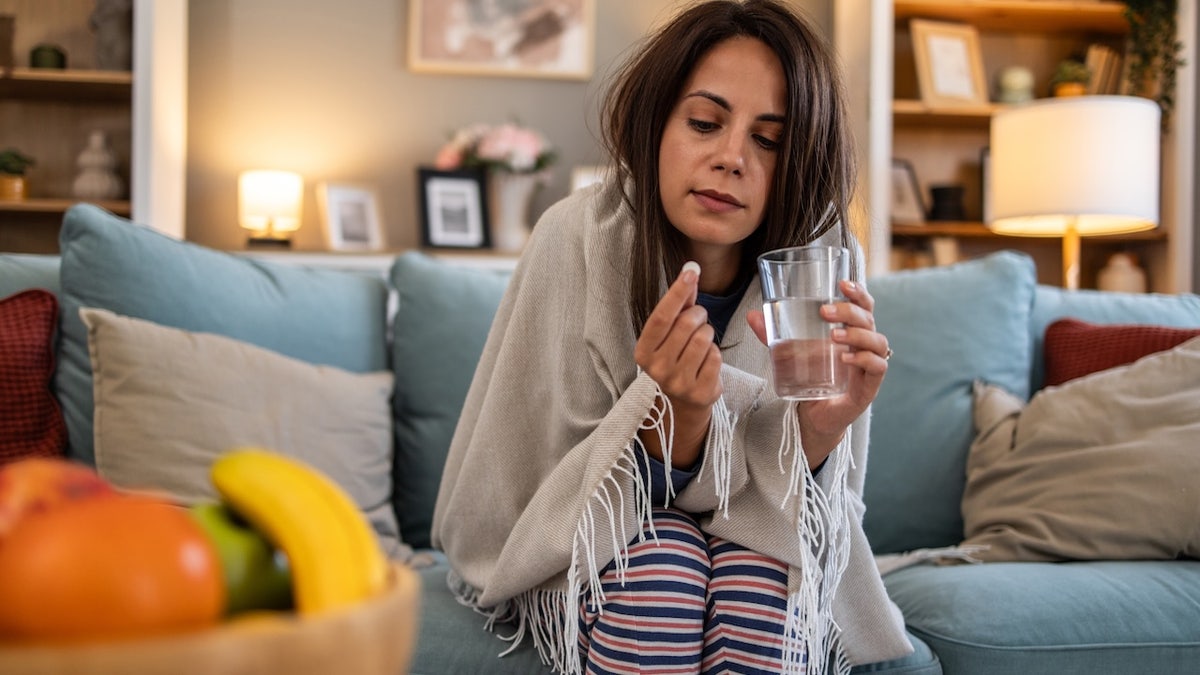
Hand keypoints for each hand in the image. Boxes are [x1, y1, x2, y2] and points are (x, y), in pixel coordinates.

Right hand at [634, 263, 722, 466]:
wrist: (680, 404)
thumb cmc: (674, 359)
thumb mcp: (669, 334)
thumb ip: (679, 304)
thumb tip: (690, 271)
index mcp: (643, 352)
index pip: (661, 317)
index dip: (677, 293)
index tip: (690, 273)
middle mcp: (657, 369)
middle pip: (687, 324)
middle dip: (698, 315)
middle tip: (697, 320)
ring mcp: (679, 383)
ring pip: (704, 338)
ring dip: (707, 334)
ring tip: (700, 342)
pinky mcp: (700, 392)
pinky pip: (716, 356)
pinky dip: (715, 352)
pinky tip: (706, 361)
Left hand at [747, 279, 890, 466]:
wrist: (814, 416)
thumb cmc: (810, 379)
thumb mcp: (790, 354)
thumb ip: (773, 336)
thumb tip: (752, 315)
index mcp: (851, 331)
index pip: (863, 306)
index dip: (858, 292)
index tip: (842, 284)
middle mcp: (865, 345)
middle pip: (868, 319)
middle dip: (849, 311)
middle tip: (825, 312)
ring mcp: (870, 365)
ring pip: (877, 341)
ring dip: (857, 334)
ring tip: (834, 336)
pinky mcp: (870, 386)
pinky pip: (877, 367)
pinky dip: (864, 359)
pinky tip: (845, 358)